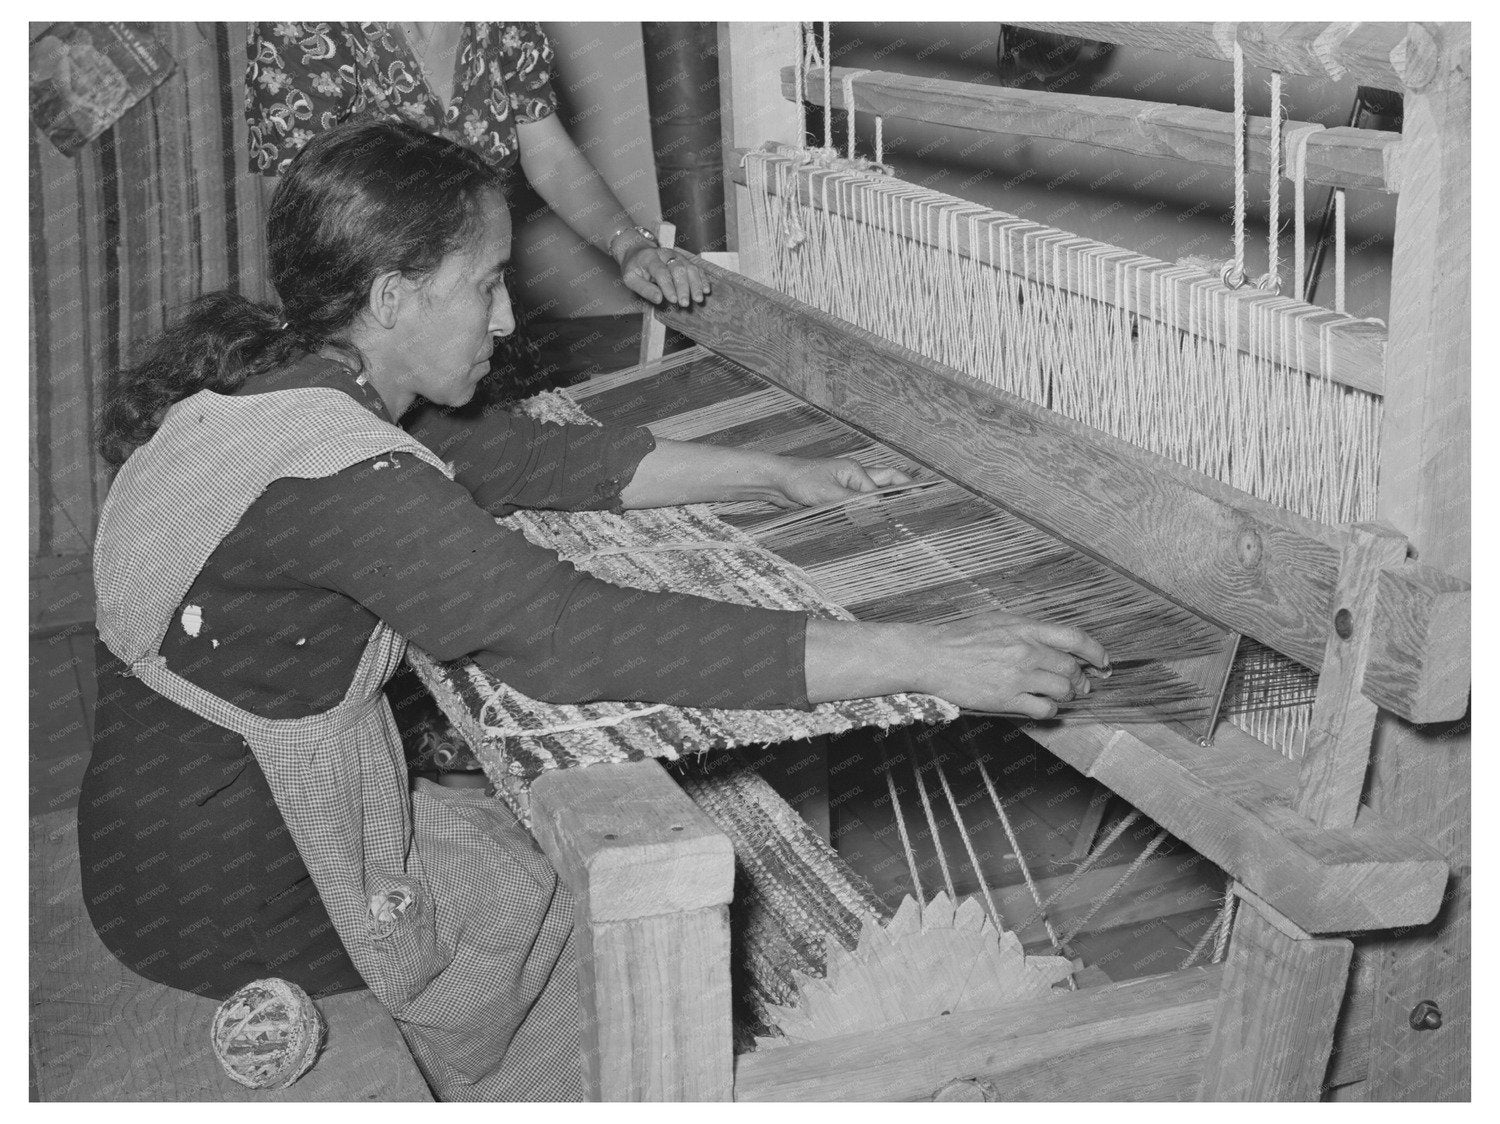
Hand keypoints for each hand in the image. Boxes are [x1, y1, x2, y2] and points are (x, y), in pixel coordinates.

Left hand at [620, 245, 708, 306]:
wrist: (638, 252)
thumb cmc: (634, 268)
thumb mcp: (630, 279)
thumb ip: (644, 289)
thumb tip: (659, 299)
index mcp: (650, 258)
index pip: (661, 271)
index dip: (668, 286)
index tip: (673, 300)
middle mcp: (666, 254)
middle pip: (678, 269)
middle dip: (683, 287)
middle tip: (685, 303)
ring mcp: (677, 256)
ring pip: (690, 268)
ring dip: (696, 284)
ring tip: (698, 299)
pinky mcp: (685, 260)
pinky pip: (696, 268)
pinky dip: (702, 279)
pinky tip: (706, 290)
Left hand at [768, 456, 911, 508]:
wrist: (776, 481)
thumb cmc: (799, 480)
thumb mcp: (828, 493)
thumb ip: (854, 501)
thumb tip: (879, 508)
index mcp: (856, 470)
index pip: (882, 490)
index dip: (893, 504)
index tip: (906, 517)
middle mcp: (855, 477)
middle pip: (887, 482)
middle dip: (905, 490)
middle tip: (923, 501)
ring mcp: (847, 487)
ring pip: (874, 496)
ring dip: (886, 505)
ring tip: (904, 517)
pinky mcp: (837, 498)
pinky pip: (858, 505)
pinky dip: (868, 513)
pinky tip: (876, 523)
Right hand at [912, 611, 1109, 718]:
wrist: (931, 655)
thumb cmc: (959, 637)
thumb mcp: (997, 620)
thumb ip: (1026, 629)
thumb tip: (1050, 639)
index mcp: (1025, 628)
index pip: (1075, 638)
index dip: (1095, 651)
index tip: (1103, 661)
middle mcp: (1027, 651)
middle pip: (1072, 668)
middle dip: (1080, 679)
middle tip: (1080, 684)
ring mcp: (1019, 676)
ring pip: (1062, 689)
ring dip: (1066, 695)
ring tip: (1061, 695)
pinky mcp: (1007, 698)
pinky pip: (1044, 709)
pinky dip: (1050, 710)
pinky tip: (1043, 707)